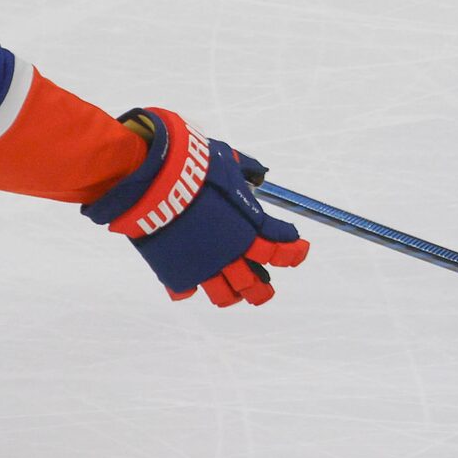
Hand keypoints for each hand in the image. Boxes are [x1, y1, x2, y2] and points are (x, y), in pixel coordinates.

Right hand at [85, 108, 307, 306]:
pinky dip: (190, 287)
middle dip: (265, 286)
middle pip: (257, 281)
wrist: (159, 181)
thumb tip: (258, 173)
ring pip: (227, 294)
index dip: (293, 249)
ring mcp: (205, 267)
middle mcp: (232, 253)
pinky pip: (186, 291)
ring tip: (237, 295)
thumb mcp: (229, 162)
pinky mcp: (178, 273)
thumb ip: (246, 170)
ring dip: (234, 295)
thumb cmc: (197, 168)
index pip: (281, 246)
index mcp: (250, 228)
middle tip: (267, 286)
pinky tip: (193, 283)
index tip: (298, 250)